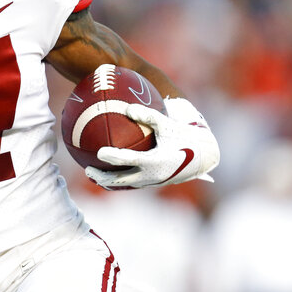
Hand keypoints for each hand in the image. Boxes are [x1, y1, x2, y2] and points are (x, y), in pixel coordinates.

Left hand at [85, 97, 218, 190]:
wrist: (204, 156)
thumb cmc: (185, 136)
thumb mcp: (168, 124)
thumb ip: (148, 116)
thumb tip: (127, 107)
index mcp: (156, 161)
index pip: (130, 161)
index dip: (114, 157)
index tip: (99, 153)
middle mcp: (152, 175)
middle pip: (121, 180)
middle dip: (103, 177)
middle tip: (87, 169)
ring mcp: (152, 181)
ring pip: (125, 185)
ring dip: (108, 182)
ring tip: (92, 176)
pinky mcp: (153, 183)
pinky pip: (132, 183)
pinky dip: (119, 180)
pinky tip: (108, 172)